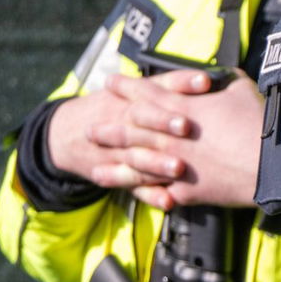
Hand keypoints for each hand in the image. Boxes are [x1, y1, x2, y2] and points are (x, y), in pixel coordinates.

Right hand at [45, 71, 204, 187]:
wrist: (68, 133)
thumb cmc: (113, 107)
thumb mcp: (132, 91)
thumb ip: (169, 86)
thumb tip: (212, 79)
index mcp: (132, 97)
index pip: (158, 85)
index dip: (180, 82)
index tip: (204, 81)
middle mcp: (124, 120)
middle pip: (144, 118)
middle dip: (164, 121)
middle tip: (187, 126)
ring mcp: (118, 150)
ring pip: (138, 156)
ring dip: (158, 163)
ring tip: (179, 167)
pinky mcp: (115, 174)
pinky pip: (132, 186)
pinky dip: (150, 195)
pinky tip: (168, 202)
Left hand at [95, 69, 264, 209]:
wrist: (269, 162)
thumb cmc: (257, 122)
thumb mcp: (240, 88)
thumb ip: (223, 81)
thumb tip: (220, 76)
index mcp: (181, 107)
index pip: (144, 93)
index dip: (126, 87)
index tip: (110, 83)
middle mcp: (170, 136)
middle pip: (130, 130)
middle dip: (108, 129)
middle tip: (89, 129)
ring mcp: (175, 164)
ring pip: (136, 165)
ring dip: (114, 166)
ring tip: (95, 169)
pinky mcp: (187, 190)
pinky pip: (159, 192)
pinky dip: (143, 195)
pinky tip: (131, 197)